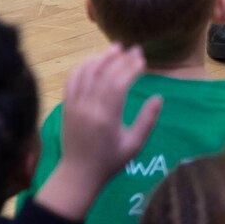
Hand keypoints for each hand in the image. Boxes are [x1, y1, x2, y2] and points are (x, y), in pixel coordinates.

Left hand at [38, 45, 162, 220]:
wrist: (78, 174)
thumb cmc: (110, 161)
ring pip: (86, 72)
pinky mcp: (66, 106)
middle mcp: (88, 107)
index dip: (131, 67)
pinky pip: (72, 80)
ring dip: (101, 57)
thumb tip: (159, 97)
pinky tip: (94, 60)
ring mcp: (74, 105)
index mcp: (106, 117)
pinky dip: (83, 66)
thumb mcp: (134, 145)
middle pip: (104, 73)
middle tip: (135, 50)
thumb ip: (147, 120)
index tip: (142, 59)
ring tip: (115, 49)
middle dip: (120, 58)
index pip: (119, 82)